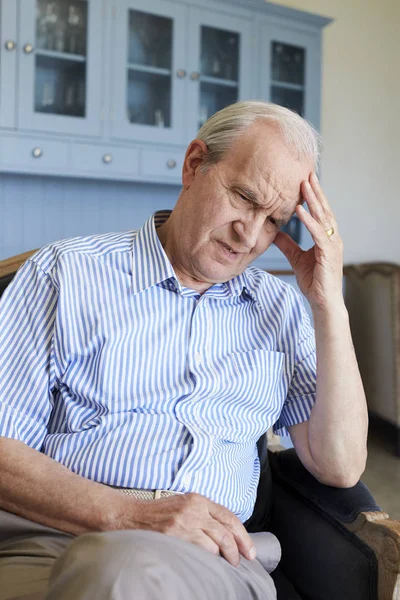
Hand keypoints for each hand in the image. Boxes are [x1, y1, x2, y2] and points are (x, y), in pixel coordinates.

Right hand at [128, 492, 255, 566]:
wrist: (130, 516)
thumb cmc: (157, 514)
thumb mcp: (183, 505)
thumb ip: (202, 514)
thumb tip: (225, 534)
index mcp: (198, 499)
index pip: (228, 516)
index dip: (242, 535)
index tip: (249, 550)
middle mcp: (194, 509)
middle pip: (226, 532)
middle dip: (238, 550)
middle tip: (241, 562)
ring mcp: (185, 522)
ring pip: (216, 544)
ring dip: (223, 558)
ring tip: (223, 565)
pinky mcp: (176, 535)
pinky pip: (201, 550)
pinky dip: (208, 559)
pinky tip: (208, 564)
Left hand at [274, 172, 343, 310]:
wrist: (323, 301)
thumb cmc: (314, 281)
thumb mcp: (296, 258)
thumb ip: (287, 244)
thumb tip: (274, 232)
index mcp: (327, 237)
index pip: (320, 212)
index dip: (313, 196)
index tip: (305, 180)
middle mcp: (333, 238)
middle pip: (324, 209)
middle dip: (315, 191)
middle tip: (307, 173)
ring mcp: (333, 245)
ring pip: (323, 217)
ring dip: (312, 200)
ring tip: (303, 185)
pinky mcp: (328, 253)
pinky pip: (318, 233)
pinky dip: (309, 220)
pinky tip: (300, 209)